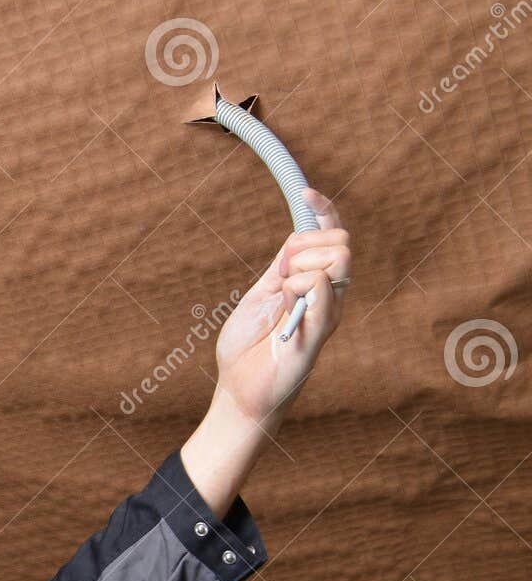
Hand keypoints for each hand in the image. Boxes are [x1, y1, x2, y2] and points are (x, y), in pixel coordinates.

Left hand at [211, 187, 351, 434]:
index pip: (330, 236)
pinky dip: (300, 286)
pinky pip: (324, 287)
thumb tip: (298, 234)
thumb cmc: (247, 347)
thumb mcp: (259, 294)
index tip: (307, 191)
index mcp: (312, 282)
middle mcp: (328, 294)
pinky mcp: (322, 329)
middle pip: (340, 241)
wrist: (240, 389)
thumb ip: (281, 267)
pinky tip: (286, 305)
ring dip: (301, 266)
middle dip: (306, 244)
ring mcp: (328, 311)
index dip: (324, 210)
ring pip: (338, 258)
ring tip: (282, 293)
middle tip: (280, 274)